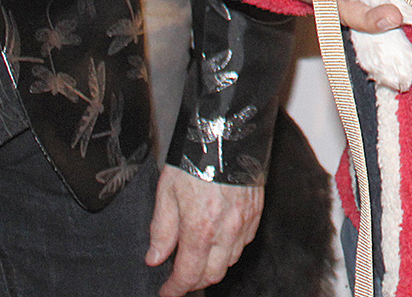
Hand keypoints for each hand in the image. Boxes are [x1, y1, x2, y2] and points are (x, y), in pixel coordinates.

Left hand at [147, 164, 263, 295]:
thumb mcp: (167, 191)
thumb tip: (155, 258)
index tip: (167, 292)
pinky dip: (231, 248)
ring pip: (231, 260)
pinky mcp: (256, 210)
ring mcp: (245, 220)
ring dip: (213, 266)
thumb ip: (162, 229)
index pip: (188, 273)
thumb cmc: (195, 157)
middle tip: (180, 278)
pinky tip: (220, 239)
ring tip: (199, 258)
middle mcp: (226, 229)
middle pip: (213, 274)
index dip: (176, 288)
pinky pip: (246, 241)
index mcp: (200, 227)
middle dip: (195, 282)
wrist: (227, 130)